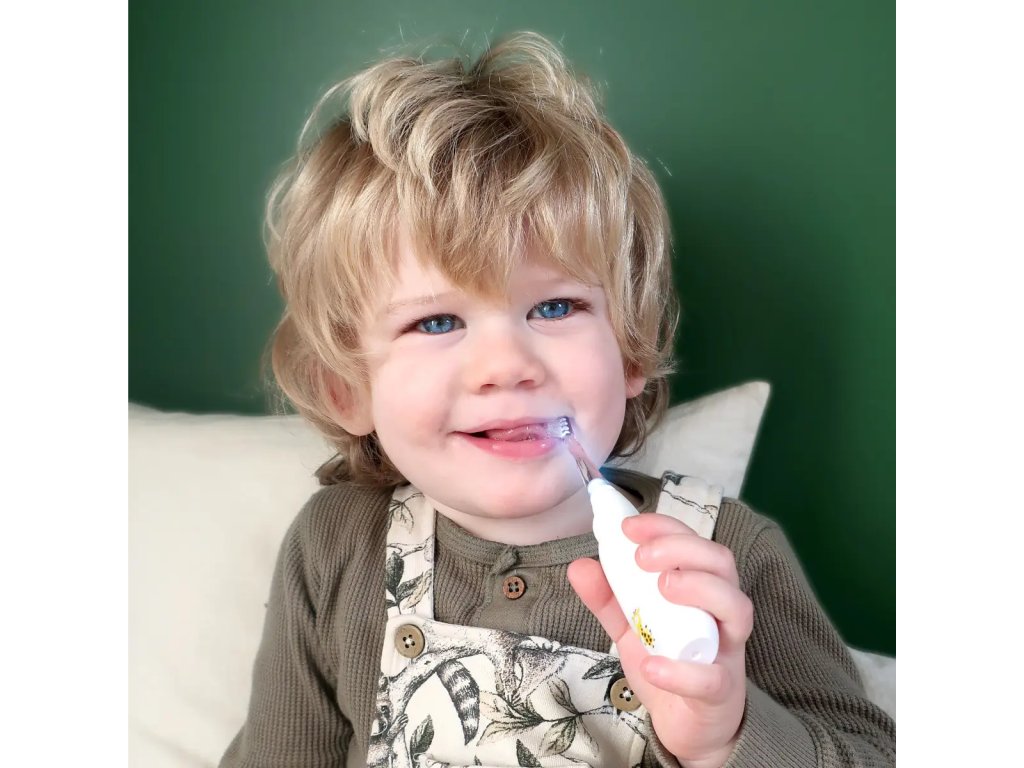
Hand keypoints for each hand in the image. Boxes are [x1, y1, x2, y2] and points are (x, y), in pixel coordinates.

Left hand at [567, 513, 752, 767]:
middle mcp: (722, 611)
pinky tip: (652, 663)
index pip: (694, 542)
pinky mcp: (721, 691)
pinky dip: (681, 669)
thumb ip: (607, 598)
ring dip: (699, 589)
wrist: (687, 724)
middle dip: (682, 550)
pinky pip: (711, 677)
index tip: (628, 526)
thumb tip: (579, 565)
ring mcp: (727, 650)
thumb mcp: (630, 626)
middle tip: (641, 557)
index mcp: (701, 587)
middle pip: (721, 564)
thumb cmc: (668, 661)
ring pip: (736, 609)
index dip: (665, 528)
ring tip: (662, 588)